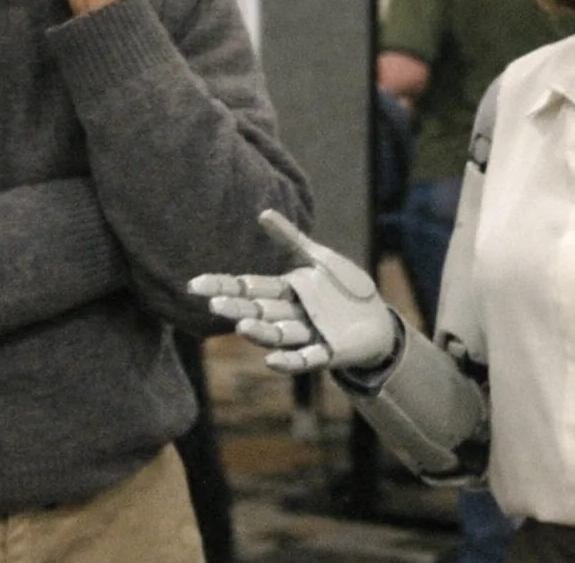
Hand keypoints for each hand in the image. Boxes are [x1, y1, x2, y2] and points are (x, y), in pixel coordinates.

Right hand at [188, 209, 398, 373]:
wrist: (379, 320)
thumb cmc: (347, 287)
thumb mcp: (320, 259)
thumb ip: (291, 239)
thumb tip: (261, 213)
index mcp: (286, 290)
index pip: (248, 287)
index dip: (223, 286)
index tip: (195, 285)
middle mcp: (290, 314)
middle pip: (258, 310)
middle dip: (237, 308)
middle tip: (214, 304)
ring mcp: (306, 335)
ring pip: (277, 334)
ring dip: (260, 332)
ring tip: (242, 327)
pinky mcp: (327, 353)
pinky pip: (304, 359)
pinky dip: (288, 361)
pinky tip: (271, 360)